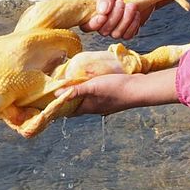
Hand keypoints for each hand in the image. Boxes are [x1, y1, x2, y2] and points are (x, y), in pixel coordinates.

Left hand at [54, 68, 178, 115]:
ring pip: (87, 99)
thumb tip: (57, 94)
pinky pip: (96, 93)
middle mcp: (95, 107)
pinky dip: (90, 88)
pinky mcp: (111, 95)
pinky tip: (91, 79)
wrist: (139, 88)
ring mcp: (104, 102)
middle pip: (76, 104)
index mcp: (88, 108)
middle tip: (59, 86)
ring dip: (79, 92)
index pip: (68, 111)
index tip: (50, 98)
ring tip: (72, 80)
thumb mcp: (93, 87)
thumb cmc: (116, 88)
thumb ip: (76, 90)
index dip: (58, 105)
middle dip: (67, 97)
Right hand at [85, 0, 174, 38]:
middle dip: (115, 18)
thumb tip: (101, 10)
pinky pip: (128, 35)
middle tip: (122, 3)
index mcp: (96, 10)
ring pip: (116, 34)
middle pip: (103, 31)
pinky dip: (133, 25)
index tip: (103, 16)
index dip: (94, 24)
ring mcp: (116, 27)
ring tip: (132, 5)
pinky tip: (136, 14)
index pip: (87, 25)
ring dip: (126, 20)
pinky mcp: (128, 31)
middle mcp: (104, 21)